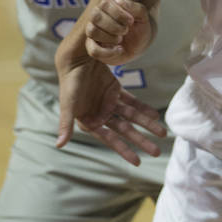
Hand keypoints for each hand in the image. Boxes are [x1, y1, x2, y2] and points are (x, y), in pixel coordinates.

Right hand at [56, 37, 166, 164]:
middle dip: (141, 140)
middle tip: (156, 151)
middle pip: (125, 130)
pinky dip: (143, 108)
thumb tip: (59, 146)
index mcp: (90, 122)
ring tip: (163, 133)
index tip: (138, 162)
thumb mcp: (68, 106)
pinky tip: (155, 115)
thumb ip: (66, 125)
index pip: (111, 139)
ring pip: (132, 116)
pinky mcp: (115, 91)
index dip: (124, 150)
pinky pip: (132, 102)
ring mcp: (110, 103)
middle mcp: (101, 115)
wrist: (76, 60)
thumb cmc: (70, 84)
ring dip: (147, 124)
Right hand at [84, 0, 152, 64]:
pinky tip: (119, 50)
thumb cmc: (140, 27)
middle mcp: (97, 15)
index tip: (131, 21)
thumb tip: (119, 2)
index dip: (119, 14)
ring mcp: (93, 31)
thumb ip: (134, 7)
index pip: (105, 3)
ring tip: (120, 39)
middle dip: (114, 26)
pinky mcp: (92, 46)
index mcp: (108, 3)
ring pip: (92, 31)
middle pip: (95, 16)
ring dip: (110, 37)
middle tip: (125, 30)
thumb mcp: (143, 16)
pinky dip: (108, 52)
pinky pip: (93, 50)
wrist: (140, 44)